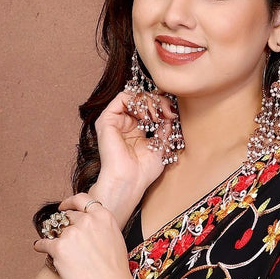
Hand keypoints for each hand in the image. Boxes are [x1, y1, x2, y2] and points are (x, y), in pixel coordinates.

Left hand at [33, 194, 134, 278]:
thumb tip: (89, 227)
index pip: (81, 200)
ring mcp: (72, 233)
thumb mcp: (115, 239)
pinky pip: (44, 242)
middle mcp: (87, 220)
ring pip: (56, 231)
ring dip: (53, 237)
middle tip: (61, 236)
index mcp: (103, 216)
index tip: (63, 207)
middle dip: (64, 227)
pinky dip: (40, 245)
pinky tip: (39, 247)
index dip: (70, 202)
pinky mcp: (59, 248)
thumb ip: (101, 228)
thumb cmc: (116, 272)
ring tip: (51, 244)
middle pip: (67, 217)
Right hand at [90, 86, 178, 220]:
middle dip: (158, 101)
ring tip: (157, 114)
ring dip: (149, 100)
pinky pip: (122, 97)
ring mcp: (115, 121)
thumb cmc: (142, 172)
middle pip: (141, 99)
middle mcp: (124, 124)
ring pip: (133, 96)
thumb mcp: (161, 146)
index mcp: (136, 130)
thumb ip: (164, 128)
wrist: (129, 182)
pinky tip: (146, 114)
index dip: (162, 106)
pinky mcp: (107, 120)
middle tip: (168, 112)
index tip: (172, 114)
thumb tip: (171, 113)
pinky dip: (137, 100)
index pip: (148, 107)